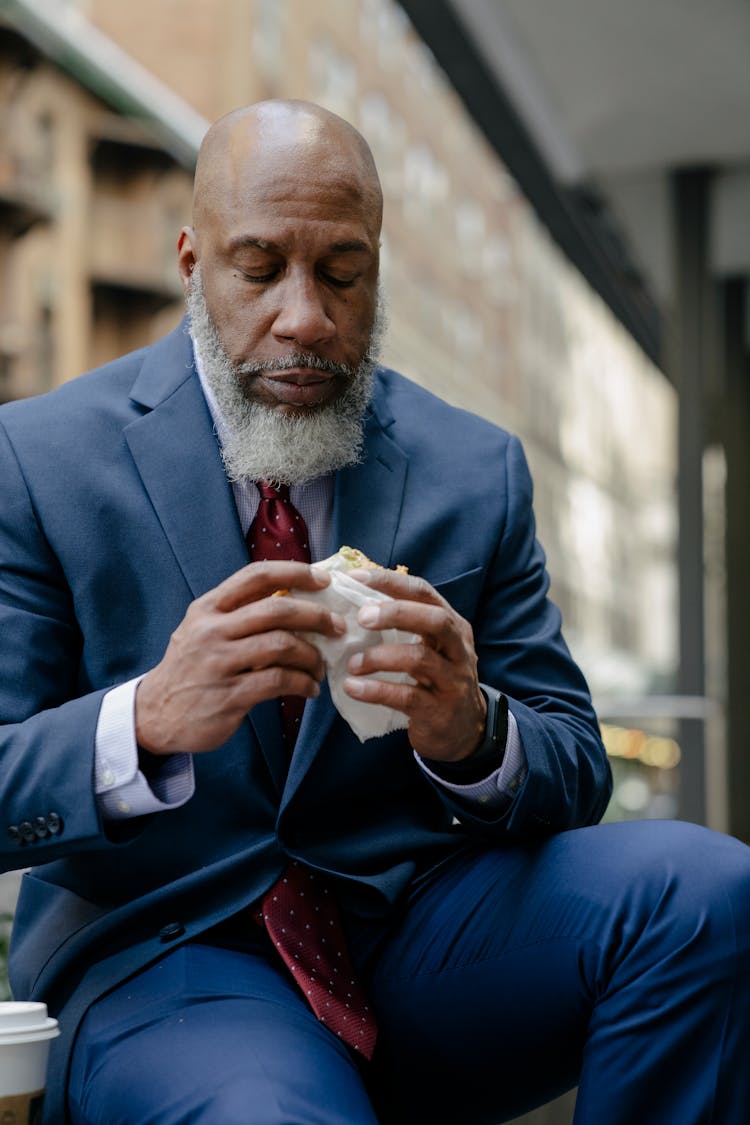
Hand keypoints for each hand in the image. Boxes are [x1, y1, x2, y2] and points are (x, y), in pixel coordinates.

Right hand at [135, 561, 344, 754]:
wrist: (154, 715)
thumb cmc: (191, 668)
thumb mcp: (203, 631)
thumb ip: (239, 615)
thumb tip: (296, 601)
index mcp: (208, 608)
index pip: (256, 576)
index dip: (295, 572)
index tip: (323, 580)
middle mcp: (211, 631)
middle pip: (277, 610)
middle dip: (316, 616)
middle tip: (337, 627)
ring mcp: (219, 663)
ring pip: (282, 646)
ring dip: (312, 656)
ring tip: (320, 666)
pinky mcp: (229, 696)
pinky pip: (279, 682)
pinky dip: (303, 683)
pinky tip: (309, 689)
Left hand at [342, 569, 486, 761]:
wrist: (464, 731)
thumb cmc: (435, 681)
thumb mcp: (430, 648)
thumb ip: (404, 627)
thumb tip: (353, 601)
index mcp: (452, 625)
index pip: (424, 592)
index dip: (390, 582)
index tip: (354, 577)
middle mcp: (459, 649)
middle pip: (435, 620)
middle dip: (396, 614)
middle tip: (361, 618)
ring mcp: (453, 681)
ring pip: (420, 659)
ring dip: (380, 657)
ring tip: (352, 663)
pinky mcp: (440, 711)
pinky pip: (407, 696)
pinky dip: (376, 690)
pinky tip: (353, 688)